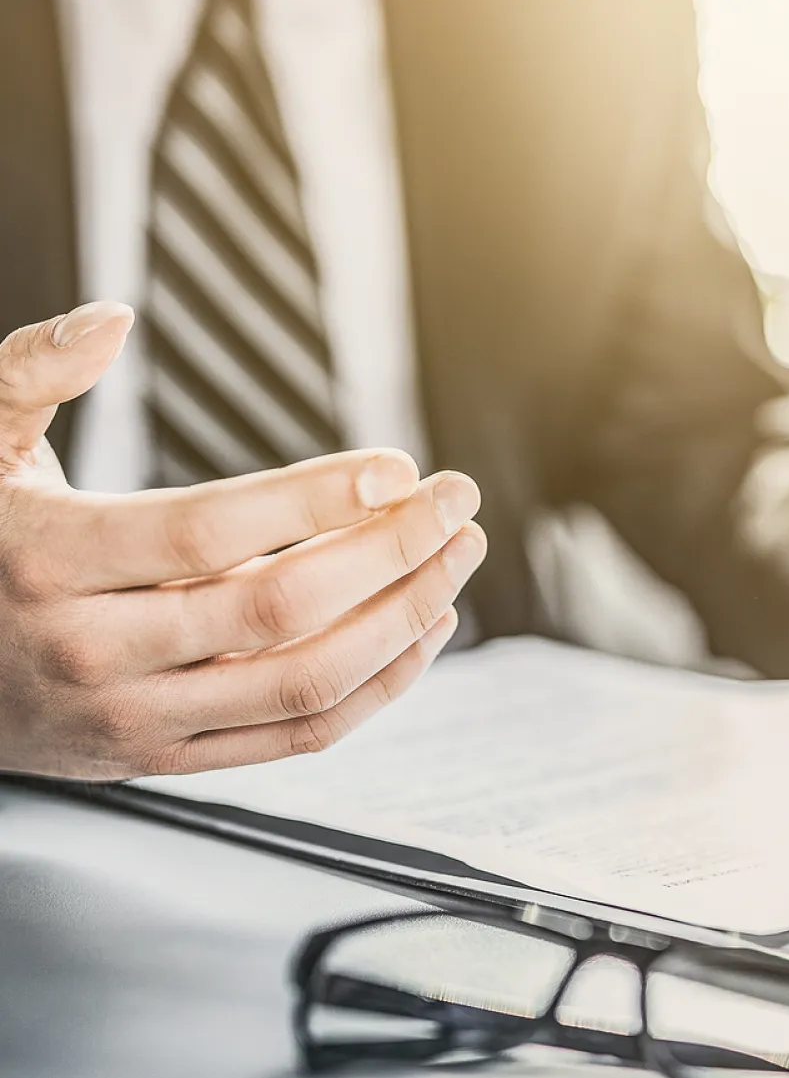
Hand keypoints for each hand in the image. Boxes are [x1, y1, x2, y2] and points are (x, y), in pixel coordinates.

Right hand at [0, 302, 487, 779]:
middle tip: (458, 502)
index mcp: (48, 559)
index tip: (398, 468)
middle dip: (391, 551)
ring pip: (302, 680)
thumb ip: (30, 371)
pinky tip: (422, 632)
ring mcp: (132, 717)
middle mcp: (93, 649)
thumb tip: (112, 317)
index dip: (316, 499)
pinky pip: (296, 736)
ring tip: (456, 561)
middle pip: (278, 606)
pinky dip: (376, 690)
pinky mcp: (162, 760)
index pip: (210, 531)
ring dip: (402, 620)